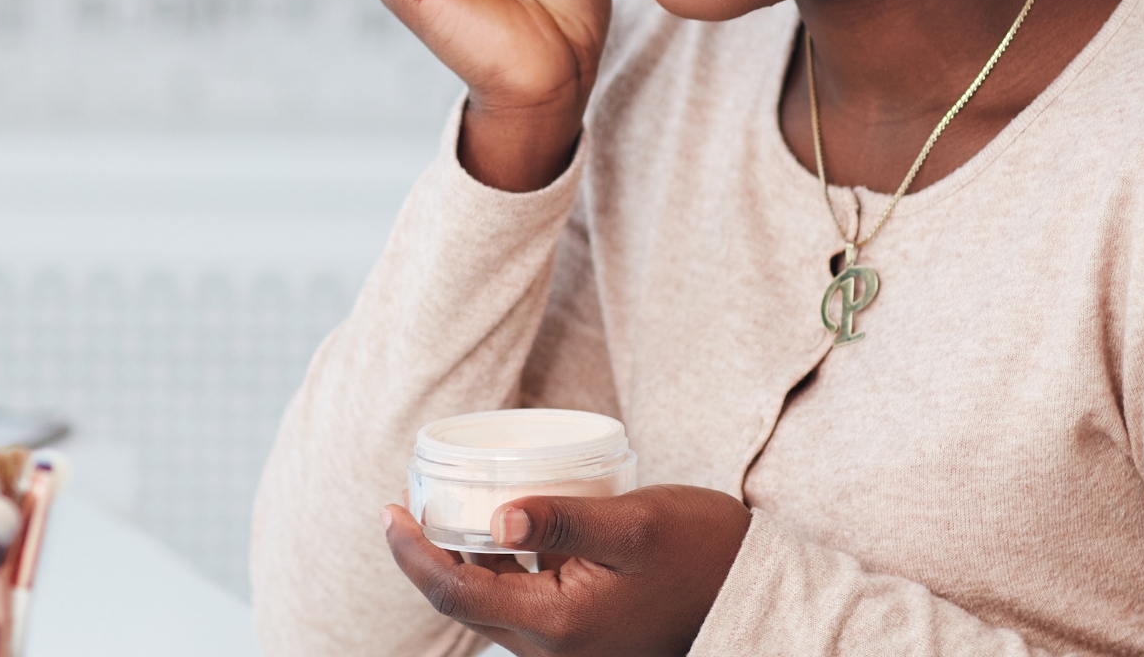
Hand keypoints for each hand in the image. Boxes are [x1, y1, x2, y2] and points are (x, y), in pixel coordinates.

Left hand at [382, 487, 753, 656]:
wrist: (754, 589)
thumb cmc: (702, 549)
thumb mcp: (634, 523)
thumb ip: (562, 520)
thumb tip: (495, 517)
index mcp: (558, 624)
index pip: (456, 592)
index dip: (412, 552)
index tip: (389, 508)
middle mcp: (555, 649)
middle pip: (464, 603)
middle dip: (427, 556)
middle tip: (408, 502)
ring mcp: (568, 648)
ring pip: (491, 606)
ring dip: (461, 563)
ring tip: (446, 508)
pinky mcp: (582, 637)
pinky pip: (521, 604)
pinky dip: (498, 569)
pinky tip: (501, 528)